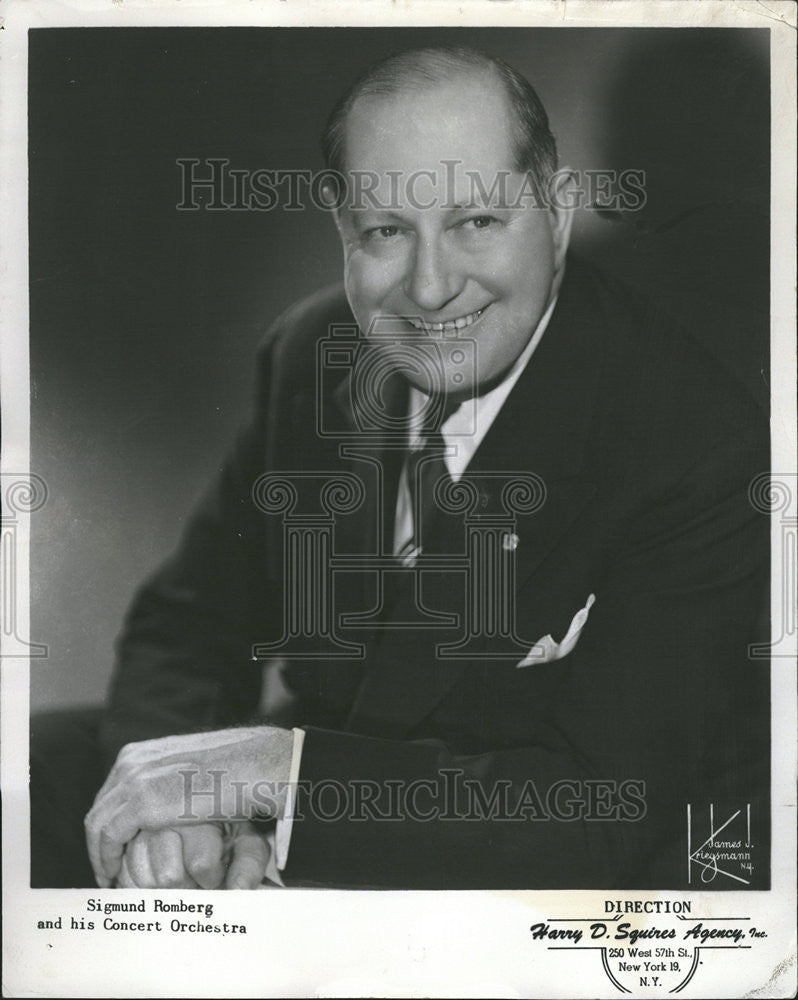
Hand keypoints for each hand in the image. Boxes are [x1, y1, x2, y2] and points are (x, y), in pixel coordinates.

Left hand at [85, 726, 292, 886]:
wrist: (261, 764)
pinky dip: (106, 859)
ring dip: (101, 854)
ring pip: (97, 823)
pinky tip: (114, 877)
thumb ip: (175, 779)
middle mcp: (135, 760)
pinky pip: (108, 836)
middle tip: (107, 869)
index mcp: (146, 750)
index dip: (109, 823)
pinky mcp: (144, 801)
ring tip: (110, 878)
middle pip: (100, 806)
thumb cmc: (240, 768)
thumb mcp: (197, 769)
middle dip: (101, 840)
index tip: (115, 848)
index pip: (111, 790)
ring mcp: (137, 778)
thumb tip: (168, 799)